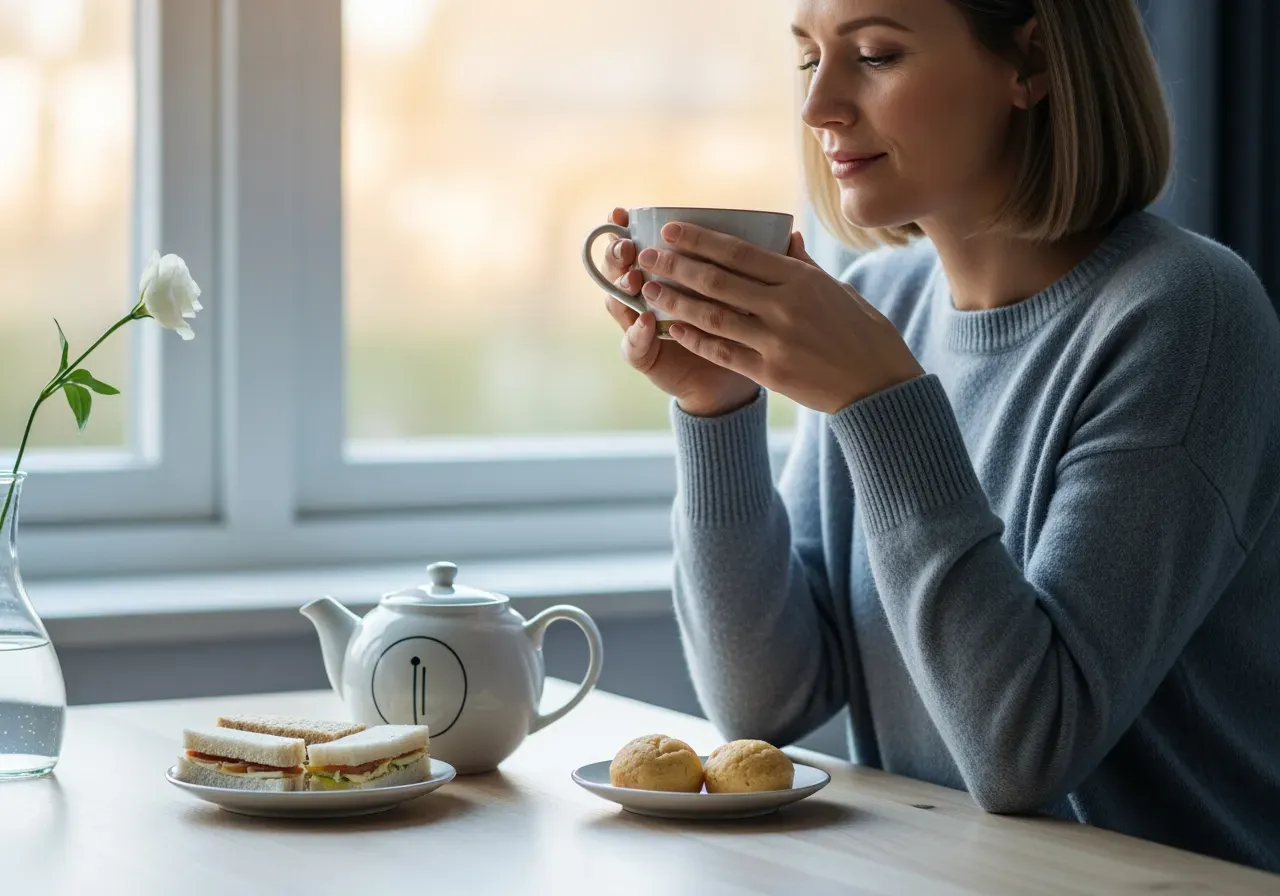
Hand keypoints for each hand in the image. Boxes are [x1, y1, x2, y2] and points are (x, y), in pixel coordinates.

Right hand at [598, 208, 760, 416]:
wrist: (723, 383)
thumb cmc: (737, 329)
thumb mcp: (745, 296)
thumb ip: (756, 267)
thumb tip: (791, 236)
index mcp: (665, 275)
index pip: (637, 244)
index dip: (627, 228)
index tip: (621, 212)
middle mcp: (645, 296)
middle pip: (621, 268)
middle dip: (618, 253)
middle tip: (625, 242)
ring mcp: (641, 326)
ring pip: (619, 303)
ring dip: (622, 288)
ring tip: (631, 278)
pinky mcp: (644, 357)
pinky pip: (633, 345)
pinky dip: (638, 334)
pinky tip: (645, 322)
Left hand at [634, 223, 924, 413]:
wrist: (879, 386)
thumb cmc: (863, 334)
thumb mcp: (838, 290)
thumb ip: (804, 266)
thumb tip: (785, 237)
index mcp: (800, 279)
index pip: (738, 251)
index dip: (699, 239)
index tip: (671, 231)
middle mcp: (784, 306)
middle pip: (717, 280)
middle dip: (675, 265)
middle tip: (645, 256)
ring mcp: (775, 340)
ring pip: (712, 315)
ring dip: (675, 300)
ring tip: (649, 288)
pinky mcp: (769, 372)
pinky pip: (722, 351)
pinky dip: (694, 338)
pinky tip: (672, 328)